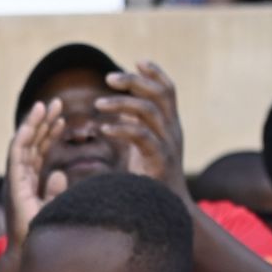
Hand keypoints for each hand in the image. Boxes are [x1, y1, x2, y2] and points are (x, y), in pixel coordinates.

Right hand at [6, 98, 67, 247]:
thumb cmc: (41, 235)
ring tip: (47, 105)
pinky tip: (34, 122)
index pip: (38, 153)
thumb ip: (55, 190)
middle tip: (57, 102)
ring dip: (35, 123)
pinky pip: (17, 155)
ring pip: (24, 144)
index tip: (62, 118)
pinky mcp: (13, 184)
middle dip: (43, 122)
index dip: (48, 134)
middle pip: (31, 144)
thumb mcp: (54, 208)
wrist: (30, 255)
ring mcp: (14, 180)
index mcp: (27, 183)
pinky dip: (24, 136)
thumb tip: (60, 173)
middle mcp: (18, 179)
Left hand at [97, 61, 189, 197]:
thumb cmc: (149, 180)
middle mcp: (173, 130)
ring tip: (98, 103)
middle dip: (135, 81)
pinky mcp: (160, 160)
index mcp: (170, 125)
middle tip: (108, 78)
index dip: (156, 73)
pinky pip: (142, 136)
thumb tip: (117, 109)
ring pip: (149, 111)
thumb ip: (134, 126)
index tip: (137, 60)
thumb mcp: (142, 147)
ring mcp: (169, 144)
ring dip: (122, 103)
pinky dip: (121, 129)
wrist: (166, 211)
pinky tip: (103, 129)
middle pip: (160, 93)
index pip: (169, 90)